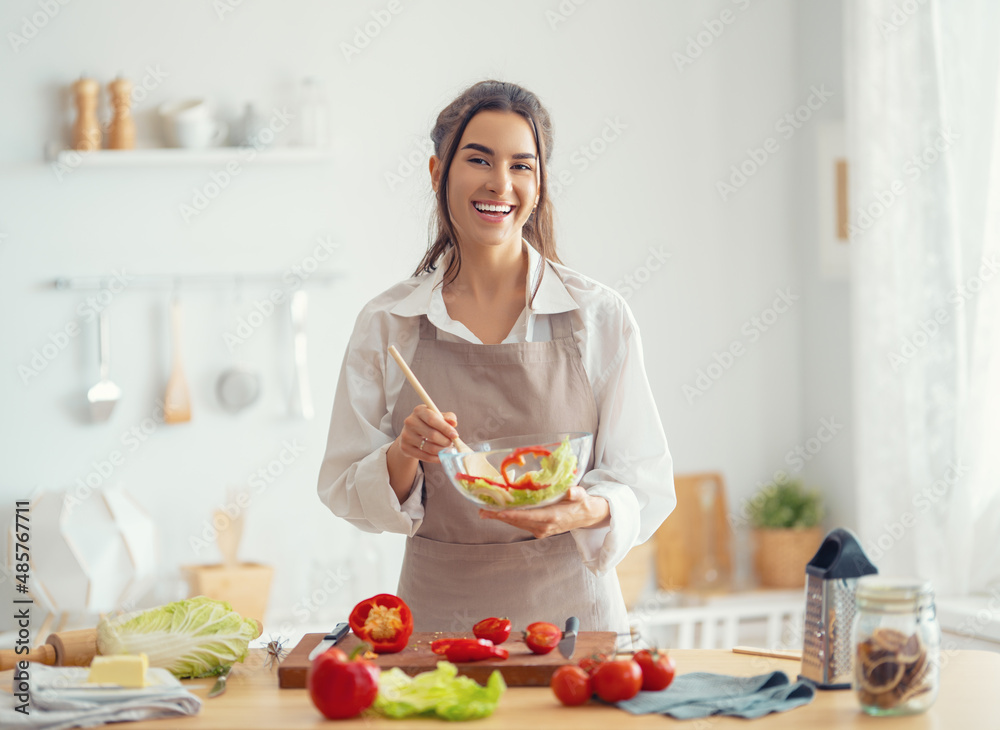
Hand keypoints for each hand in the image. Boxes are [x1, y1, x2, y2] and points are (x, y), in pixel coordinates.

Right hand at [396, 404, 457, 464]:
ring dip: (442, 450)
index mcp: (419, 411)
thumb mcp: (438, 417)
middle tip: (451, 443)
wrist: (411, 435)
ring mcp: (406, 435)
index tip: (455, 435)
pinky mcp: (405, 448)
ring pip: (429, 447)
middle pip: (432, 434)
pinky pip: (425, 457)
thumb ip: (447, 418)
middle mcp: (410, 422)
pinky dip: (436, 458)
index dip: (445, 428)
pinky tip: (442, 457)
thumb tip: (453, 423)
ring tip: (447, 449)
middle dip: (445, 441)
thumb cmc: (428, 424)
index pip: (432, 419)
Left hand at [479, 486, 609, 537]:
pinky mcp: (539, 529)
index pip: (529, 516)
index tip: (498, 513)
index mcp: (553, 516)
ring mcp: (541, 529)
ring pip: (517, 524)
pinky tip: (499, 513)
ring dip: (501, 519)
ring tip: (484, 512)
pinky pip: (521, 524)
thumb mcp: (582, 496)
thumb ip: (577, 494)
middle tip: (482, 511)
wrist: (587, 516)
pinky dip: (509, 519)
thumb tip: (572, 491)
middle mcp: (544, 526)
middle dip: (499, 517)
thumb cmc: (583, 503)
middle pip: (518, 521)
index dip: (513, 515)